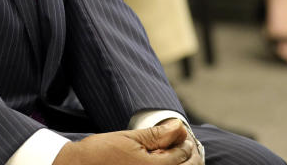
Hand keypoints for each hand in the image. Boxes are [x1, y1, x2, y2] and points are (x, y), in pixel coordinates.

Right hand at [53, 119, 199, 164]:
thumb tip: (178, 126)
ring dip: (178, 162)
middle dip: (187, 154)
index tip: (178, 130)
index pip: (183, 154)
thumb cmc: (99, 154)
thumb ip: (156, 134)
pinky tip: (156, 160)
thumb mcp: (129, 138)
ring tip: (169, 151)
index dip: (184, 139)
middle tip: (179, 141)